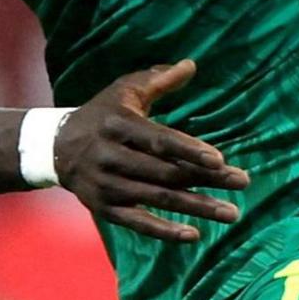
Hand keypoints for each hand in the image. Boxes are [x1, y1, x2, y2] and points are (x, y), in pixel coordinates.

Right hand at [54, 59, 250, 242]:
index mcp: (118, 125)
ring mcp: (107, 186)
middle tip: (242, 182)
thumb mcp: (124, 91)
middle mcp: (111, 156)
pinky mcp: (104, 208)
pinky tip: (194, 235)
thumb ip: (158, 80)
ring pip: (158, 198)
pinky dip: (165, 231)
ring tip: (231, 213)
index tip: (220, 160)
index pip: (159, 141)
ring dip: (197, 207)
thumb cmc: (101, 114)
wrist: (56, 148)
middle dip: (207, 179)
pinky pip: (138, 223)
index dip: (189, 150)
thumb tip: (192, 64)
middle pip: (166, 172)